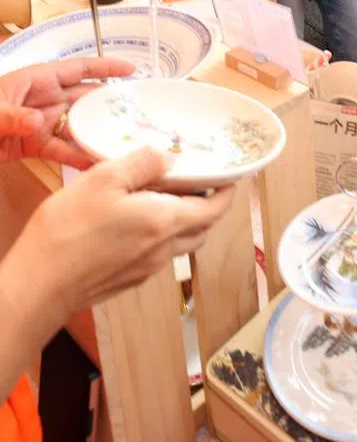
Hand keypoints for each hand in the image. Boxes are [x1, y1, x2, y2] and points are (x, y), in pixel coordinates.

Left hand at [0, 57, 135, 166]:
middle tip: (137, 113)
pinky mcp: (32, 146)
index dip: (106, 68)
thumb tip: (39, 121)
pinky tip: (93, 163)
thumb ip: (12, 116)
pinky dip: (77, 157)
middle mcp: (43, 99)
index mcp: (36, 80)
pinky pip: (61, 149)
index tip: (132, 71)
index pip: (78, 68)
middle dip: (110, 104)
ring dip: (96, 133)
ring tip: (121, 142)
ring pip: (77, 125)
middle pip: (84, 98)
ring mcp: (40, 123)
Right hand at [7, 147, 235, 331]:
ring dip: (188, 222)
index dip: (228, 192)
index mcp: (165, 222)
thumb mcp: (104, 179)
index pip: (215, 208)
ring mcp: (145, 269)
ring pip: (182, 244)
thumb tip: (169, 155)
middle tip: (203, 184)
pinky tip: (139, 222)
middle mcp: (163, 249)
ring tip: (171, 199)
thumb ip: (143, 163)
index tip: (232, 177)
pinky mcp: (127, 280)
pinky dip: (163, 237)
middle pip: (203, 228)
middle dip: (210, 205)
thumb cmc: (66, 234)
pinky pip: (159, 256)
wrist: (35, 287)